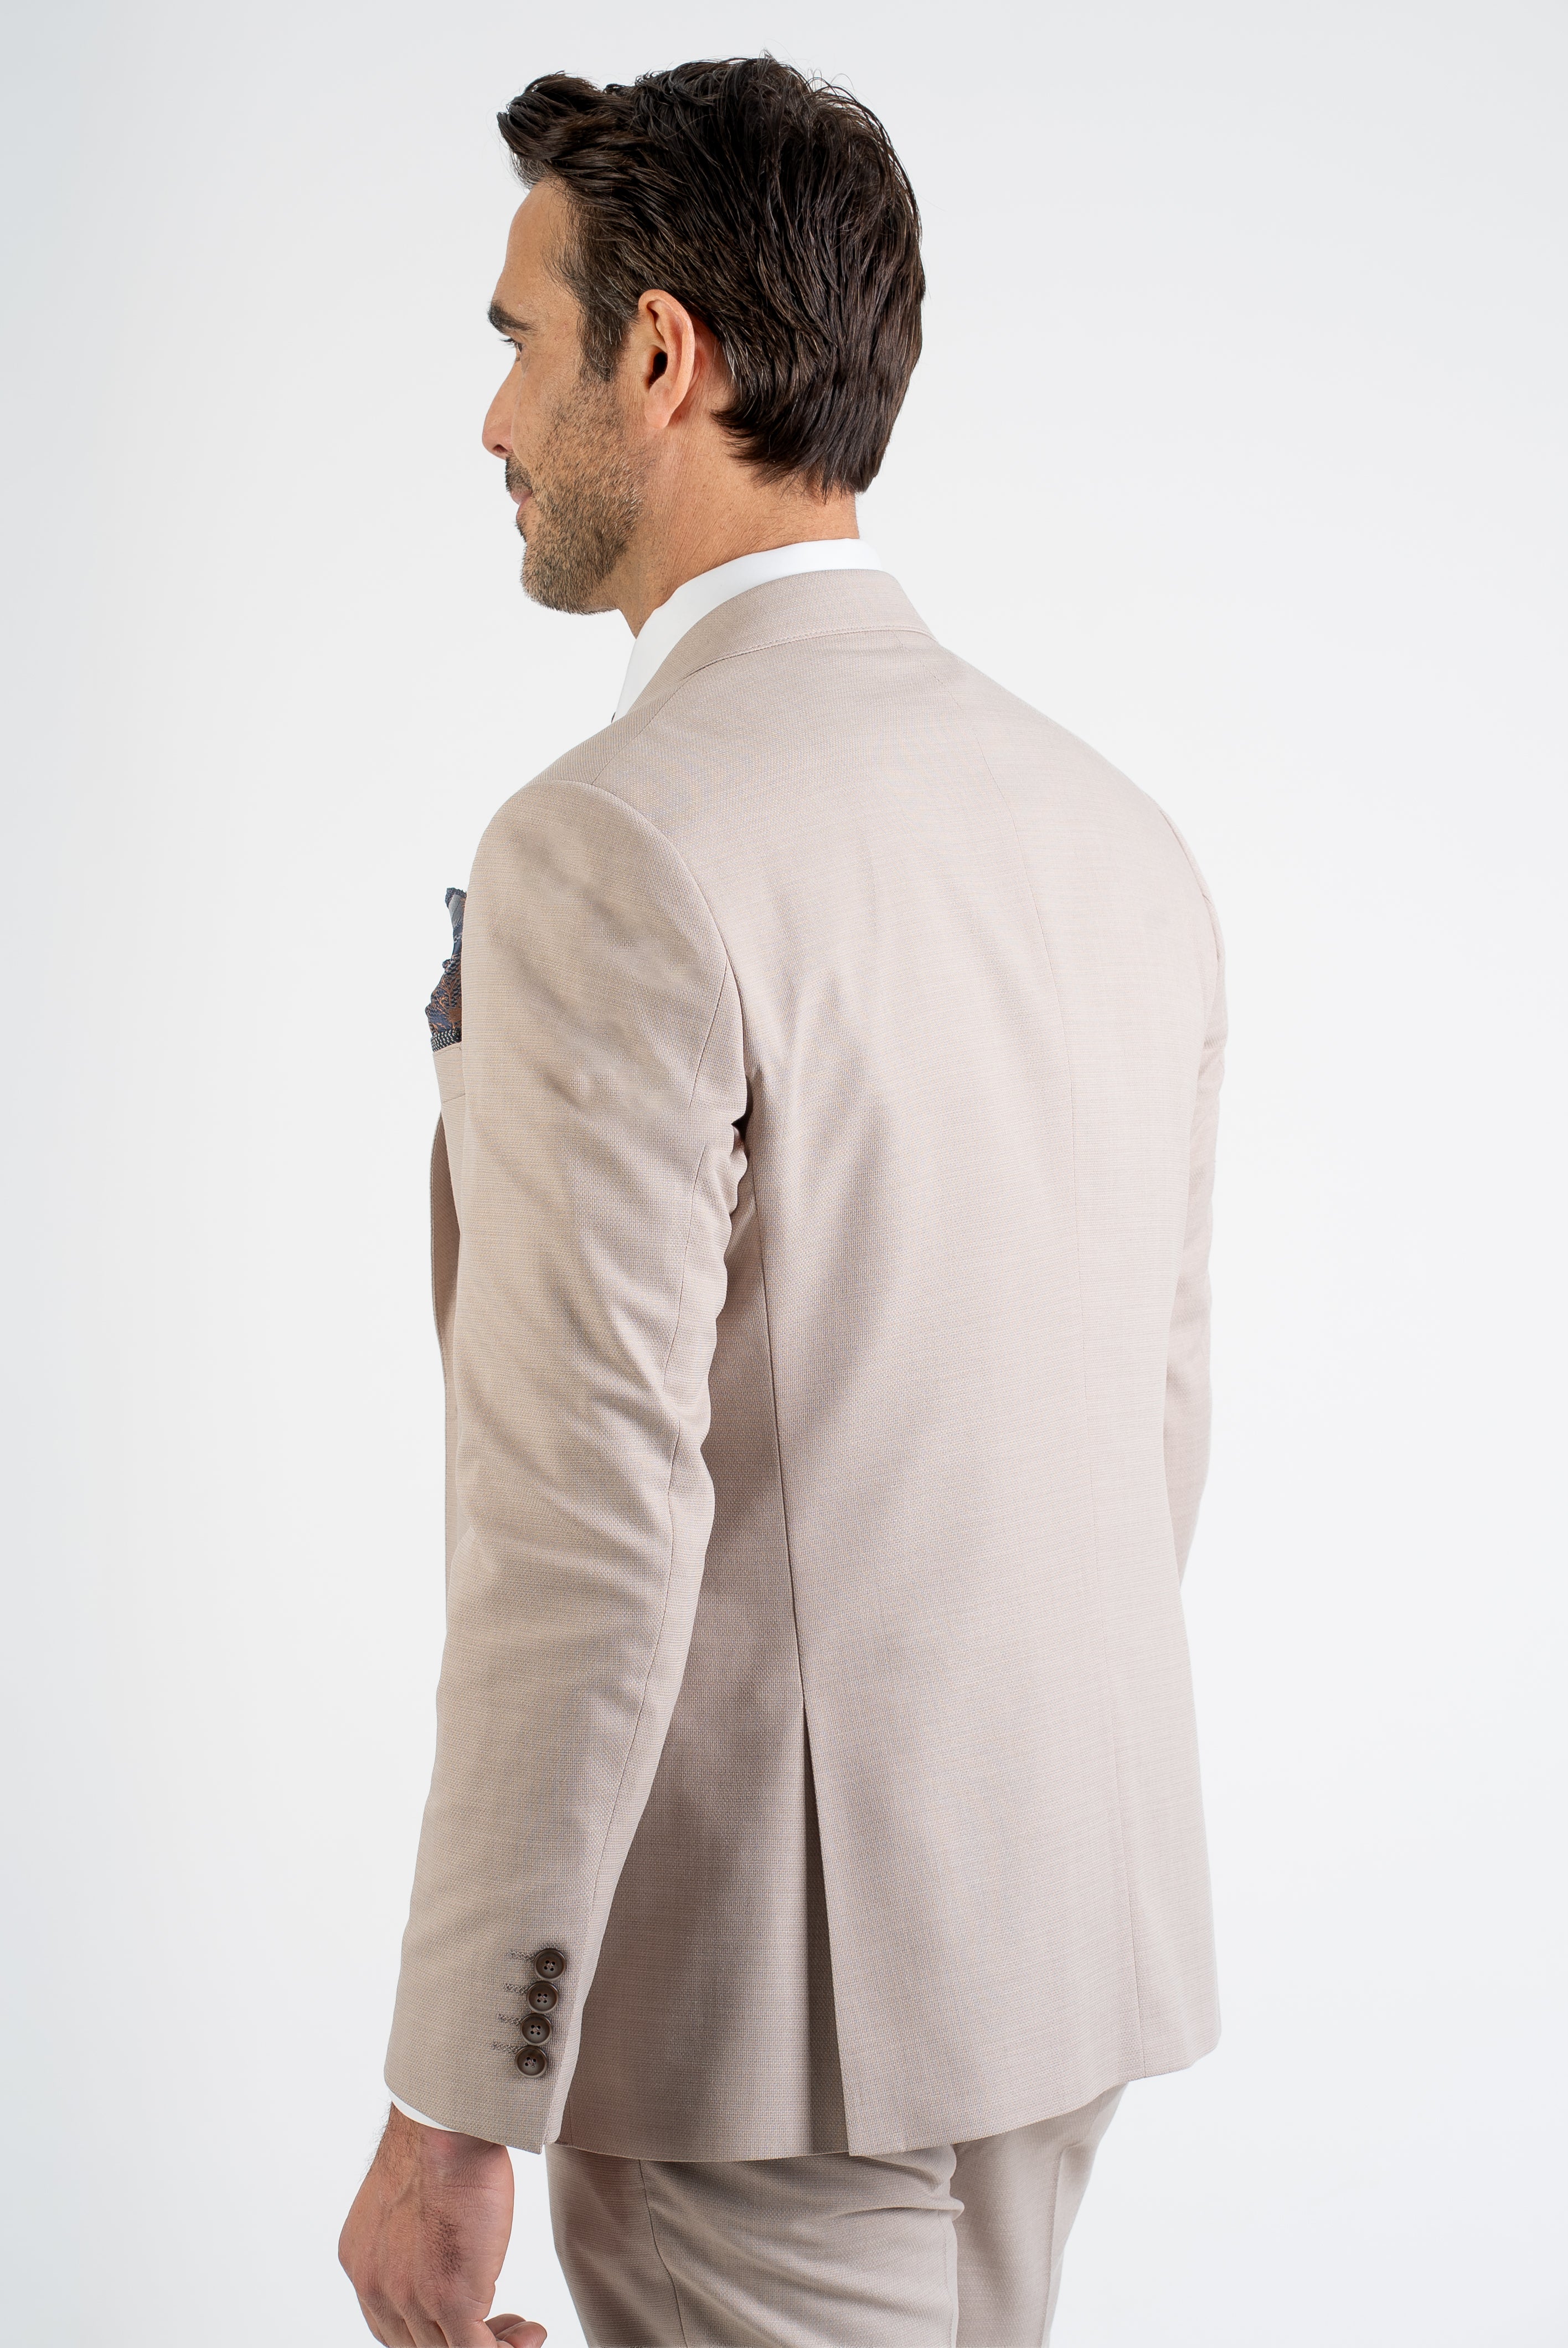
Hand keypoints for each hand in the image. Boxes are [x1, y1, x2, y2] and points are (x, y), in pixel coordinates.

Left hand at [339, 2102, 545, 2346]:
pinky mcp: (448, 2299)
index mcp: (363, 2262)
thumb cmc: (439, 2143)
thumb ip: (411, 2242)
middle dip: (466, 2341)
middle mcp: (376, 2287)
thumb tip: (441, 2258)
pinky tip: (529, 2334)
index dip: (435, 2330)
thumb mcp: (409, 2202)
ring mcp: (409, 2297)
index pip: (392, 2325)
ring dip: (493, 2345)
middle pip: (417, 2345)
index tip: (474, 2316)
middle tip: (504, 2329)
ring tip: (522, 2333)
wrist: (449, 2126)